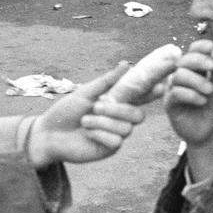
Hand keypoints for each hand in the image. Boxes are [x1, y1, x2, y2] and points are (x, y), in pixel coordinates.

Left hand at [27, 62, 145, 166]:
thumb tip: (127, 64)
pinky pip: (116, 141)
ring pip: (126, 128)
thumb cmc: (66, 112)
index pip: (141, 96)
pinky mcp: (110, 149)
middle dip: (118, 109)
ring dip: (103, 122)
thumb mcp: (86, 92)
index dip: (153, 90)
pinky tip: (87, 134)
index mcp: (117, 102)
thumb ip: (107, 81)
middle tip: (97, 106)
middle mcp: (120, 118)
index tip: (163, 84)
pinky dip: (100, 134)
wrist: (49, 134)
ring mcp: (117, 134)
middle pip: (139, 115)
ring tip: (85, 121)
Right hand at [164, 40, 212, 161]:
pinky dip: (191, 94)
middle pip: (184, 59)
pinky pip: (176, 93)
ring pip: (179, 75)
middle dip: (199, 60)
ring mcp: (174, 89)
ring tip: (210, 90)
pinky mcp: (170, 103)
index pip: (195, 50)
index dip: (204, 47)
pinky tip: (203, 101)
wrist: (210, 133)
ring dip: (197, 80)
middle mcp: (183, 76)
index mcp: (197, 69)